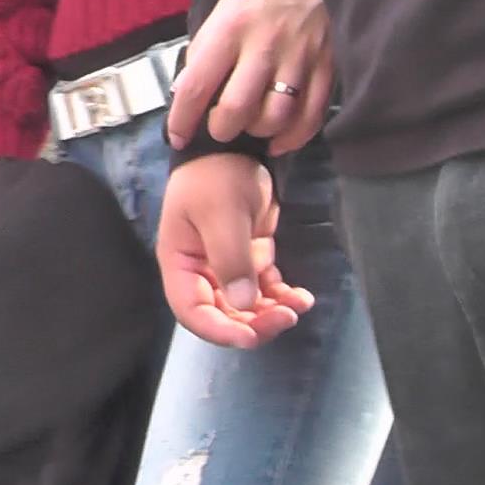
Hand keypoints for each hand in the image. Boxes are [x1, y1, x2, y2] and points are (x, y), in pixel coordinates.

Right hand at [156, 154, 312, 347]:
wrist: (234, 148)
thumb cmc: (216, 176)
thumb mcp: (223, 213)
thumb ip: (231, 258)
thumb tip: (244, 303)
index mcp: (181, 264)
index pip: (193, 312)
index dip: (219, 331)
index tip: (250, 336)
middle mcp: (201, 272)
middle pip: (223, 315)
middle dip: (253, 324)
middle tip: (285, 318)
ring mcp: (227, 267)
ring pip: (247, 307)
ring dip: (272, 313)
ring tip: (298, 306)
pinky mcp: (251, 259)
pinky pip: (265, 289)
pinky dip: (283, 297)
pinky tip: (303, 297)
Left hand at [168, 0, 332, 155]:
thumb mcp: (225, 6)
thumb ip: (208, 48)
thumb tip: (187, 91)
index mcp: (230, 27)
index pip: (197, 86)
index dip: (182, 120)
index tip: (177, 137)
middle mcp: (264, 46)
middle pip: (237, 110)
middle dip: (221, 130)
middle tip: (220, 128)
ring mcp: (299, 58)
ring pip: (274, 117)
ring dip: (257, 131)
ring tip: (251, 126)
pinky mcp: (328, 66)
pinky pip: (311, 116)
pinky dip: (293, 137)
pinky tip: (279, 140)